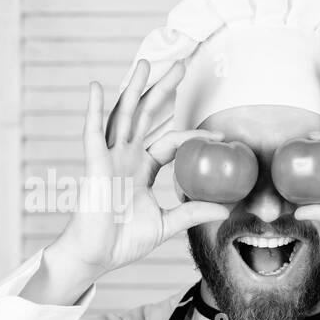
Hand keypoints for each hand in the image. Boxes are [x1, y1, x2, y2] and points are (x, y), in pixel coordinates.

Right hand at [29, 61, 231, 303]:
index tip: (219, 133)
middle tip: (180, 65)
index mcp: (141, 169)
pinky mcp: (94, 167)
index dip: (193, 134)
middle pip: (146, 116)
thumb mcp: (166, 224)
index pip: (170, 142)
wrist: (96, 257)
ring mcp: (108, 159)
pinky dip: (93, 110)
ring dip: (133, 89)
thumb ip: (192, 212)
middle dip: (162, 90)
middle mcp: (125, 158)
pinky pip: (93, 135)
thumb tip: (226, 209)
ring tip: (145, 63)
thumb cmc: (123, 241)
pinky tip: (96, 88)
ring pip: (123, 116)